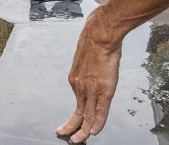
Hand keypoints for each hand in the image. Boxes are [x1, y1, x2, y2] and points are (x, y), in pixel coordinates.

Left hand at [56, 8, 122, 142]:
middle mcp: (80, 85)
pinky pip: (100, 111)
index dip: (75, 115)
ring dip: (83, 130)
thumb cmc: (94, 43)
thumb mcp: (84, 60)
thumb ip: (85, 71)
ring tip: (78, 140)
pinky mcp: (103, 89)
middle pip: (77, 111)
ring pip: (87, 115)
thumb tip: (89, 74)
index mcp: (75, 79)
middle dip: (71, 127)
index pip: (76, 102)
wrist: (99, 35)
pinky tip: (94, 132)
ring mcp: (91, 88)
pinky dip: (97, 123)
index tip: (71, 123)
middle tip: (65, 136)